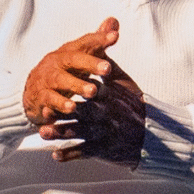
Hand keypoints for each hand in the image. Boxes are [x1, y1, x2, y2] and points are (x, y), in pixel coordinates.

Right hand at [23, 17, 118, 124]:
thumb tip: (114, 20)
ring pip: (60, 81)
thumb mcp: (80, 56)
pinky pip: (49, 102)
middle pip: (72, 60)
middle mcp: (56, 63)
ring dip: (76, 85)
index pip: (85, 43)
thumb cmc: (64, 72)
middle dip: (90, 63)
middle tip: (108, 68)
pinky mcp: (40, 100)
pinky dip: (58, 105)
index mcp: (68, 52)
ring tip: (93, 91)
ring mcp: (46, 81)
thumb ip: (97, 42)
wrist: (32, 93)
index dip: (99, 39)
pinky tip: (71, 108)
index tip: (115, 36)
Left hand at [39, 54, 145, 168]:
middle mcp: (107, 114)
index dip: (78, 88)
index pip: (92, 90)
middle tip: (45, 111)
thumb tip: (103, 38)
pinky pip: (85, 152)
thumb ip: (107, 64)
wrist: (150, 133)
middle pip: (83, 113)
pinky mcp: (104, 149)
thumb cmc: (133, 104)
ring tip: (43, 132)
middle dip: (64, 113)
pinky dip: (70, 154)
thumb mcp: (123, 82)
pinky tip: (55, 155)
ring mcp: (104, 132)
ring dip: (61, 133)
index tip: (60, 85)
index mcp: (110, 97)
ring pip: (80, 133)